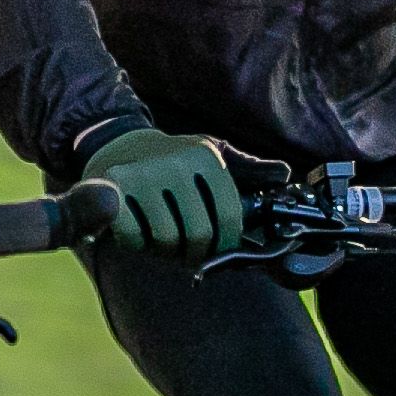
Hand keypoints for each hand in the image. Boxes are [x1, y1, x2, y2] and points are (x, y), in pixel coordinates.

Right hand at [81, 125, 247, 259]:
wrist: (116, 143)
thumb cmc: (172, 159)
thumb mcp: (210, 156)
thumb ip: (248, 170)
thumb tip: (284, 174)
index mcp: (204, 156)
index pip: (230, 217)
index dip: (228, 243)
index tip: (220, 249)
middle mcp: (174, 162)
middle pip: (199, 234)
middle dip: (196, 252)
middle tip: (190, 251)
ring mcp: (141, 175)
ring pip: (167, 240)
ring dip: (167, 250)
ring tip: (166, 240)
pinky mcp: (111, 189)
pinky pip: (134, 238)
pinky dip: (138, 245)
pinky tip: (141, 232)